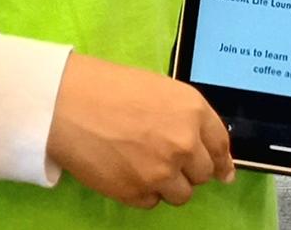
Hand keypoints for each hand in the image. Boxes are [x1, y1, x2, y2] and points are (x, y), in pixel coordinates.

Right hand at [45, 53, 234, 209]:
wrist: (69, 103)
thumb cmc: (111, 87)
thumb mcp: (159, 89)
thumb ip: (185, 118)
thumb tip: (209, 153)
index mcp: (192, 110)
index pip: (221, 144)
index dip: (220, 158)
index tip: (221, 169)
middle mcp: (184, 143)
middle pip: (204, 173)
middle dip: (189, 168)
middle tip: (165, 156)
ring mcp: (162, 172)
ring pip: (182, 194)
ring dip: (168, 183)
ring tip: (143, 162)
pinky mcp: (138, 193)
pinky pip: (153, 202)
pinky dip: (143, 190)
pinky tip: (126, 169)